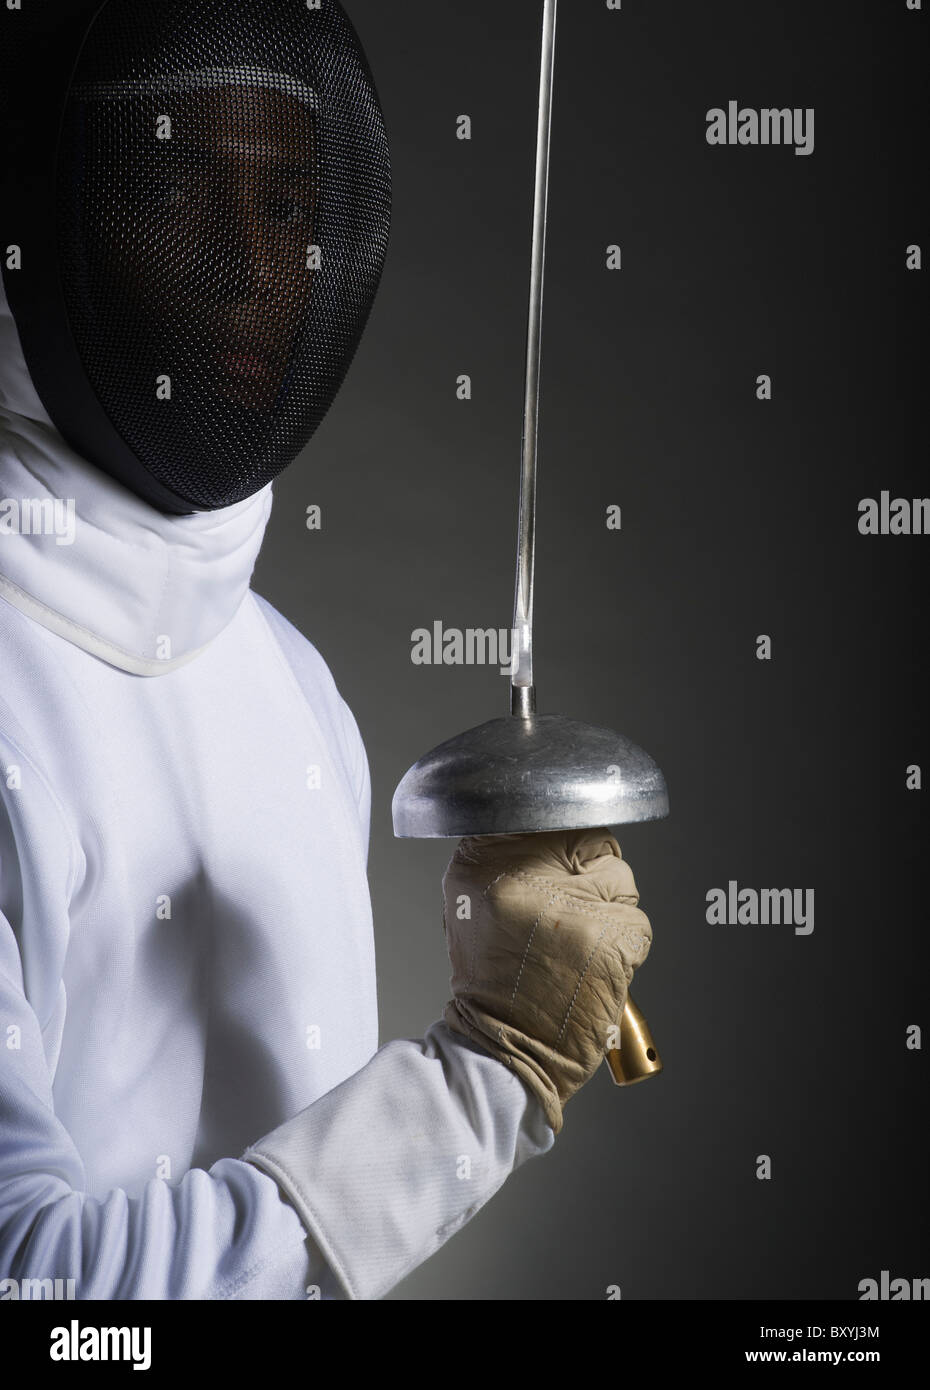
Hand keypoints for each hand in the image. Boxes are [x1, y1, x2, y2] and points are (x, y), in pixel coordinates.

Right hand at [441, 828, 652, 1134]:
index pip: (550, 818)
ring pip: (620, 881)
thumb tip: (555, 831)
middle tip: (565, 921)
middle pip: (591, 843)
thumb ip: (506, 860)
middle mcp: (525, 876)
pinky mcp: (608, 939)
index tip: (557, 875)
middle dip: (590, 877)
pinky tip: (595, 967)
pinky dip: (626, 947)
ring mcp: (570, 907)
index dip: (562, 848)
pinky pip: (638, 923)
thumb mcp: (471, 906)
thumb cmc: (491, 982)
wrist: (499, 1050)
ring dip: (610, 912)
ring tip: (576, 947)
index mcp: (483, 859)